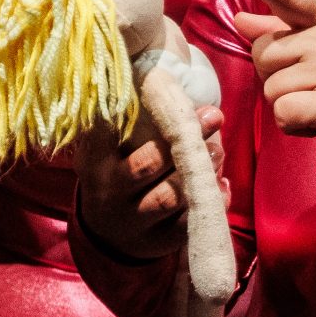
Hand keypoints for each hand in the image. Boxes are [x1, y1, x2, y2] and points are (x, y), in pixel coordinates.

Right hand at [73, 99, 229, 261]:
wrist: (106, 233)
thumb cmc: (112, 174)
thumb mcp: (103, 149)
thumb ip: (122, 120)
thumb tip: (162, 75)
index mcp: (94, 162)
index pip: (111, 133)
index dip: (140, 111)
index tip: (168, 91)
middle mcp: (110, 192)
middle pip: (148, 165)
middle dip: (184, 138)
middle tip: (213, 114)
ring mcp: (134, 219)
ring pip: (171, 196)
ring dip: (201, 171)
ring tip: (218, 149)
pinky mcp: (158, 241)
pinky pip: (189, 223)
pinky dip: (210, 202)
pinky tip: (221, 184)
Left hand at [228, 0, 315, 137]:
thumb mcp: (310, 47)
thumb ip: (275, 31)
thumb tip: (240, 18)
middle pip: (262, 52)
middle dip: (272, 73)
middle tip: (303, 82)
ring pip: (270, 87)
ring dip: (282, 101)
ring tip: (310, 99)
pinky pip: (283, 111)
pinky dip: (289, 123)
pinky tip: (311, 118)